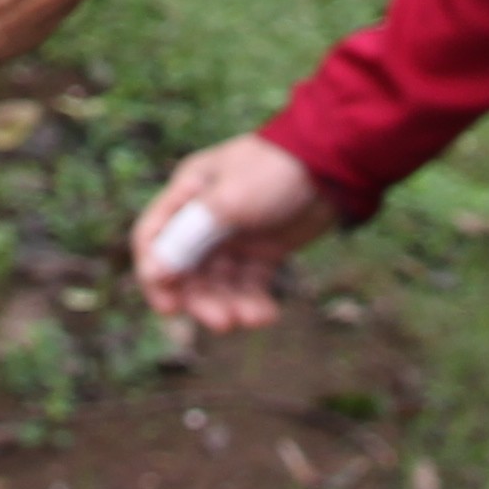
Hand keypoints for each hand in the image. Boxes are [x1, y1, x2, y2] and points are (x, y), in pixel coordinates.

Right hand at [129, 133, 343, 331]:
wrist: (334, 165)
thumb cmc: (274, 171)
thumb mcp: (228, 200)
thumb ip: (190, 235)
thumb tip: (155, 270)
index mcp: (188, 194)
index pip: (153, 238)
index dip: (154, 274)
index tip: (169, 308)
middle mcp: (205, 217)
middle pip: (186, 269)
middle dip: (201, 299)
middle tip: (223, 322)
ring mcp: (234, 235)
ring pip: (218, 282)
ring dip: (230, 304)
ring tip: (252, 319)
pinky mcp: (263, 249)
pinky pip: (248, 284)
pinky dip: (253, 301)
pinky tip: (267, 314)